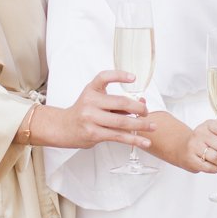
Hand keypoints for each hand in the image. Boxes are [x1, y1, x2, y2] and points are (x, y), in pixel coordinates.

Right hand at [29, 71, 152, 150]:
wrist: (64, 127)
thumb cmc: (83, 112)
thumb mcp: (96, 100)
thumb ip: (116, 102)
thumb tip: (142, 103)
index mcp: (91, 90)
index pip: (104, 77)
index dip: (119, 76)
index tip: (133, 78)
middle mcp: (90, 102)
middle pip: (120, 103)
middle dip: (138, 107)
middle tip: (146, 111)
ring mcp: (91, 119)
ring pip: (121, 122)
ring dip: (140, 125)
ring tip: (152, 127)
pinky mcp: (94, 134)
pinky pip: (118, 136)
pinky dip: (134, 139)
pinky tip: (144, 142)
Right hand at [180, 117, 216, 175]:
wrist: (182, 147)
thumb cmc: (203, 140)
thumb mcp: (216, 132)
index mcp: (208, 125)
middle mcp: (200, 134)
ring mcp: (194, 147)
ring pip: (216, 157)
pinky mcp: (191, 160)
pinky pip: (209, 167)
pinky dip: (216, 169)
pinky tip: (216, 166)